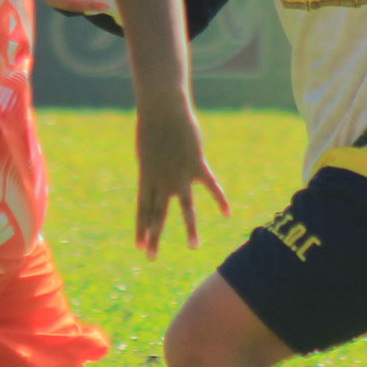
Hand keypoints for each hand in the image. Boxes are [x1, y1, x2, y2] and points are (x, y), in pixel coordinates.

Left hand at [134, 100, 229, 256]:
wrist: (163, 108)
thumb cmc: (152, 125)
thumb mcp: (147, 150)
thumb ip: (155, 169)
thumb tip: (161, 180)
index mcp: (147, 178)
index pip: (143, 210)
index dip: (141, 229)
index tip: (139, 247)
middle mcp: (162, 181)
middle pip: (157, 214)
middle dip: (154, 237)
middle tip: (150, 257)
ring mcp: (180, 175)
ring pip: (185, 207)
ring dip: (189, 229)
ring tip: (192, 247)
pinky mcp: (197, 165)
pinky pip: (211, 186)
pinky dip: (220, 199)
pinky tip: (227, 213)